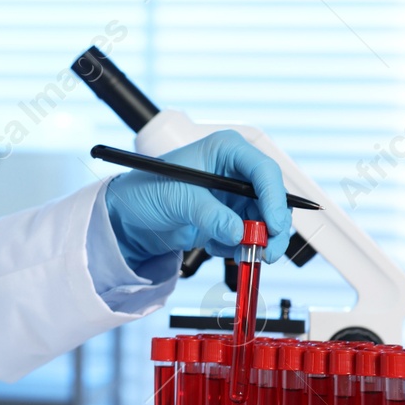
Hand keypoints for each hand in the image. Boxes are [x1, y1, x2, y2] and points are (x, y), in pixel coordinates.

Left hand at [103, 129, 293, 271]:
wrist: (130, 215)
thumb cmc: (146, 190)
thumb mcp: (177, 198)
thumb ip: (210, 215)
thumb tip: (239, 233)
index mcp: (226, 150)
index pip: (264, 170)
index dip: (274, 197)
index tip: (274, 225)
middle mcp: (236, 171)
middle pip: (272, 198)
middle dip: (271, 228)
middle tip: (265, 251)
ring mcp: (235, 196)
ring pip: (266, 221)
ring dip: (254, 242)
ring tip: (233, 253)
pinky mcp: (231, 217)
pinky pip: (249, 236)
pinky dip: (236, 247)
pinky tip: (212, 245)